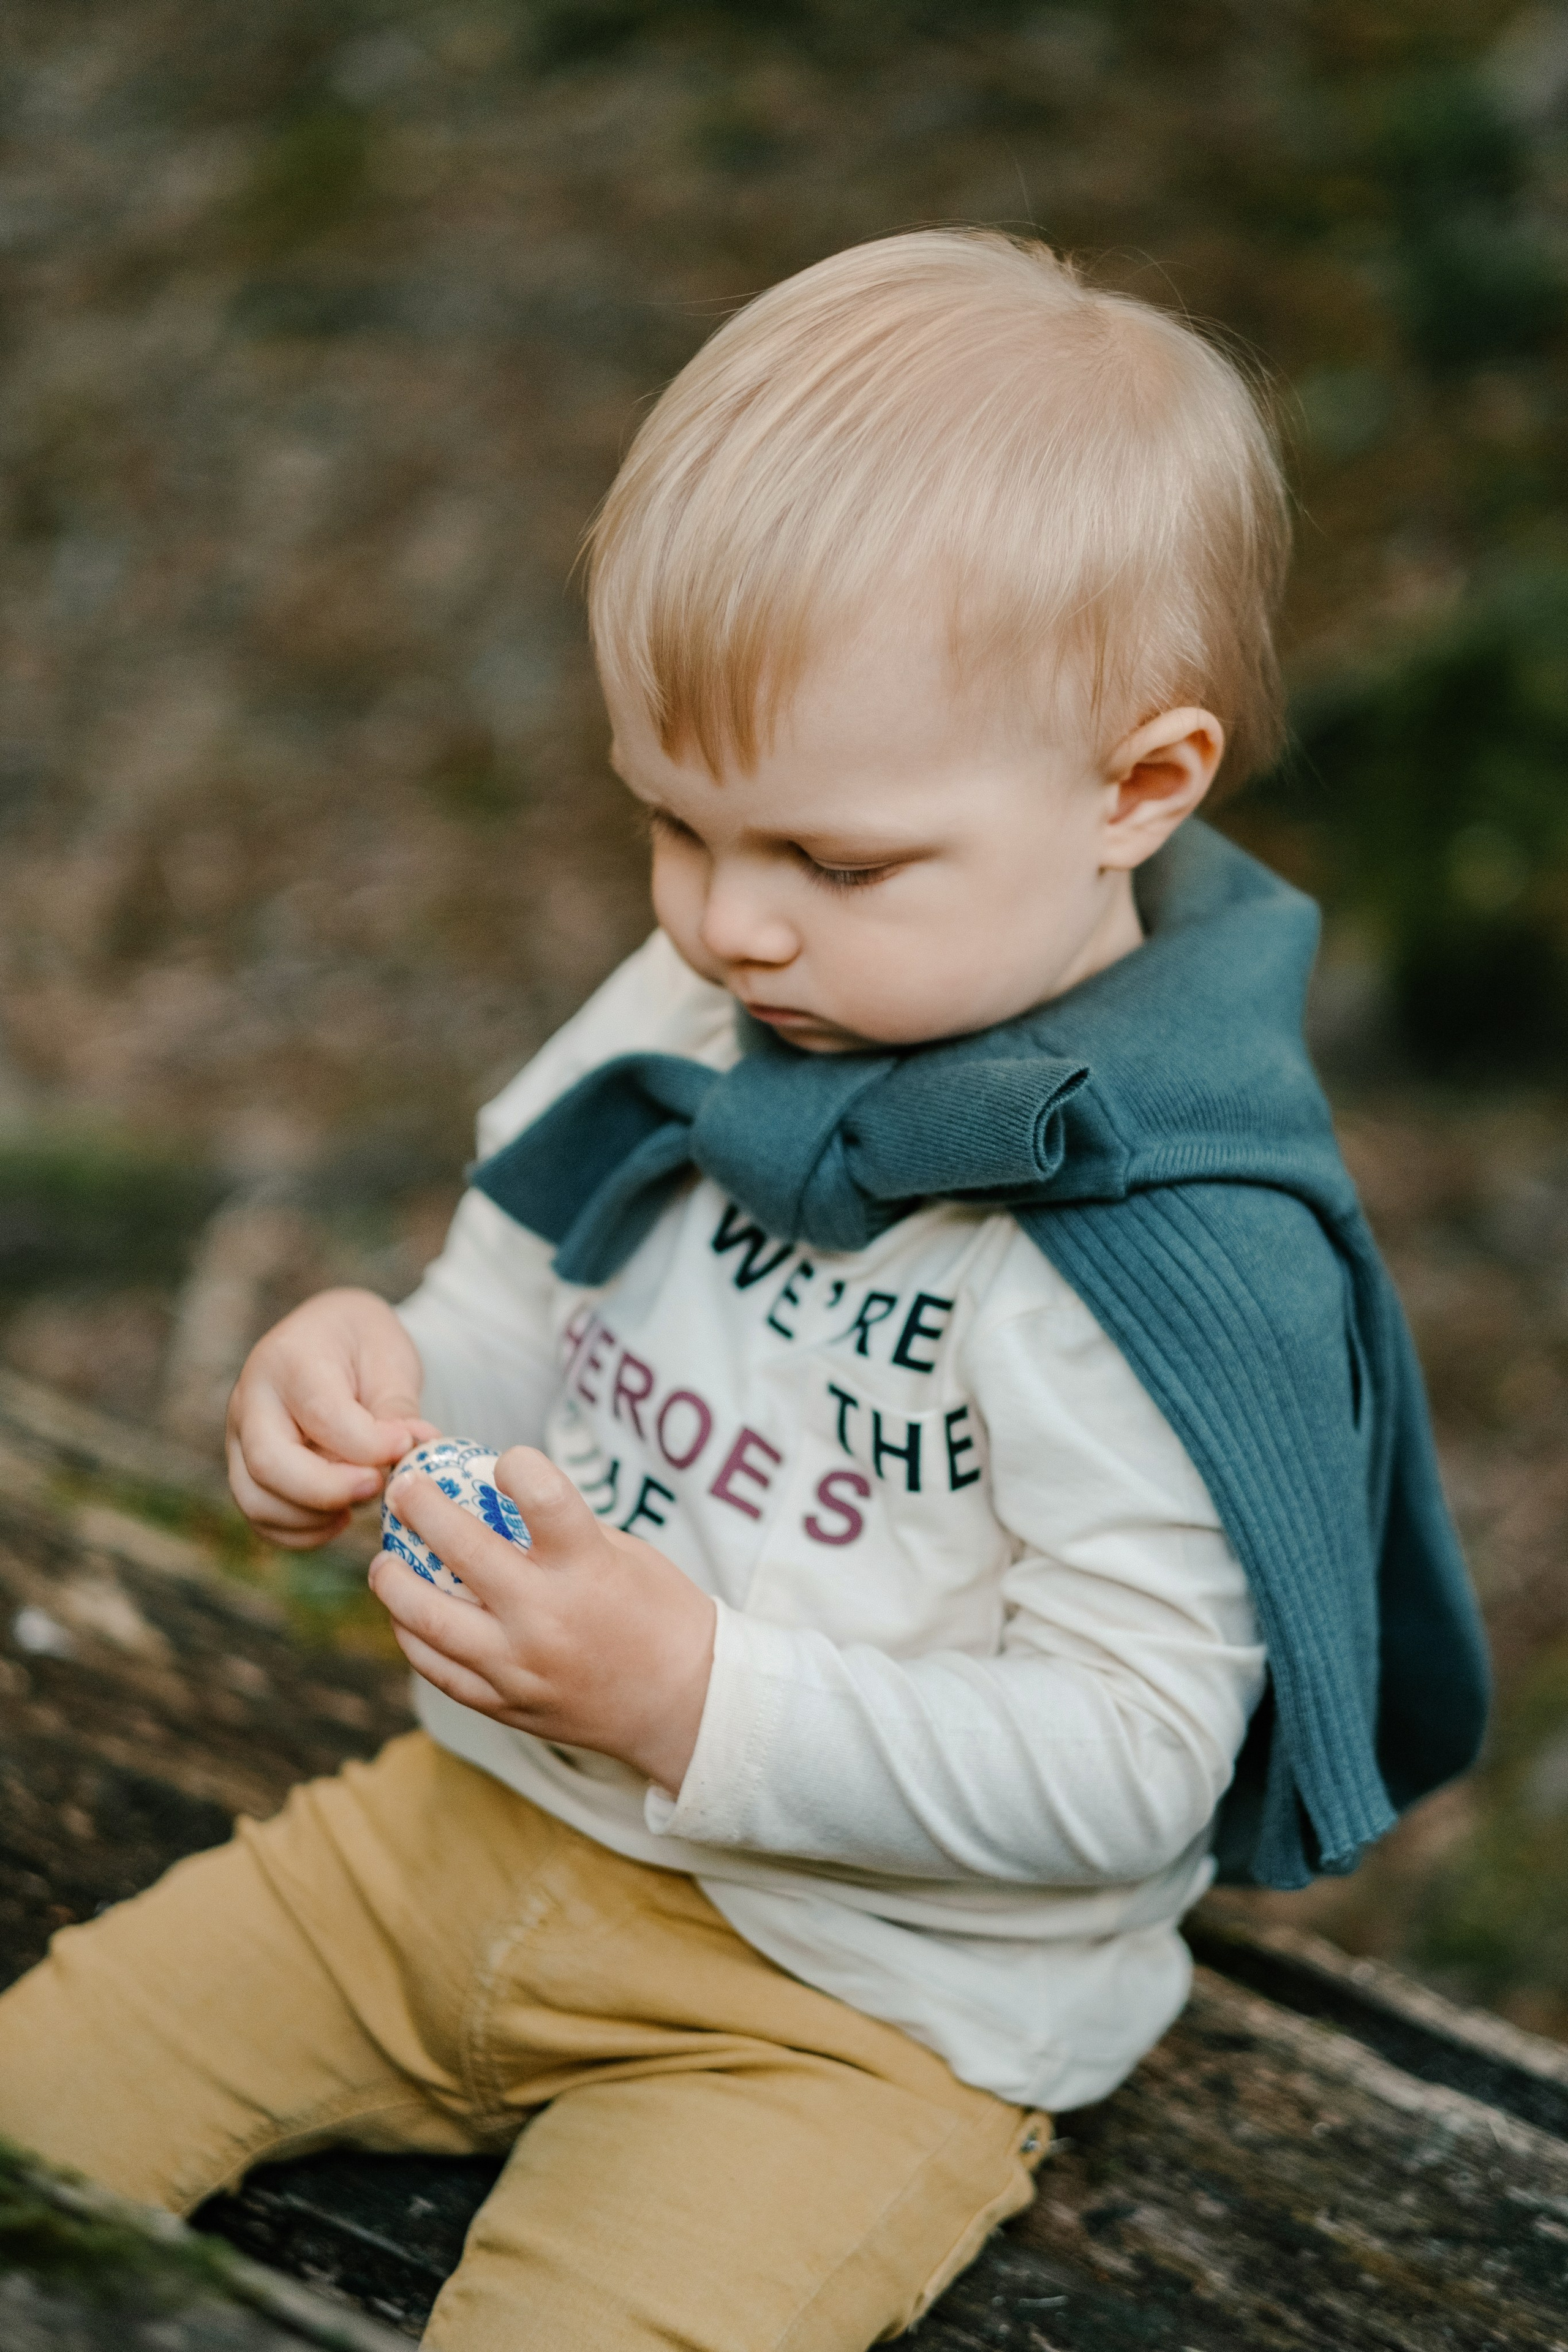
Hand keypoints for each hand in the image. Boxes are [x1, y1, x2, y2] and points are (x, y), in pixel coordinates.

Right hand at [227, 1288, 437, 1548]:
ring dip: (316, 1516)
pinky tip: (341, 1516)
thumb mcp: (390, 1359)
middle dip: (330, 1489)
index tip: (406, 1448)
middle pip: (270, 1464)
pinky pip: (261, 1518)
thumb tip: (412, 1452)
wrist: (332, 1337)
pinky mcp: (244, 1470)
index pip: (321, 1414)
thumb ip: (398, 1409)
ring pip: (258, 1500)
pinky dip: (302, 1531)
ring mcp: (239, 1438)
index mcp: (290, 1359)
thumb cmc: (364, 1346)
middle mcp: (251, 1399)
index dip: (367, 1444)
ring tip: (363, 1498)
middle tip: (380, 1486)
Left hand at [368, 1447, 716, 1793]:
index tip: (503, 1461)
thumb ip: (560, 1529)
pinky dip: (413, 1636)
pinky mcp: (504, 1703)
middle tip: (403, 1488)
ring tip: (386, 1560)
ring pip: (428, 1619)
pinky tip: (407, 1614)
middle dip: (421, 1508)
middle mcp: (546, 1616)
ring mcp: (518, 1666)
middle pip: (462, 1549)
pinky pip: (437, 1669)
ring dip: (394, 1581)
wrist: (683, 1704)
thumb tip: (493, 1495)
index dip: (516, 1465)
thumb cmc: (659, 1615)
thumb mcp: (624, 1554)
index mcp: (587, 1568)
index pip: (542, 1496)